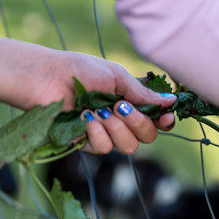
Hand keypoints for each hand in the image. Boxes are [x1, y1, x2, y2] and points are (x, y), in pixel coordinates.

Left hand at [0, 37, 175, 153]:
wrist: (47, 78)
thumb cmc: (81, 71)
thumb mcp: (117, 77)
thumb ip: (143, 93)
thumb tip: (171, 101)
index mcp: (132, 102)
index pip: (157, 120)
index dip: (164, 121)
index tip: (165, 117)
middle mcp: (121, 120)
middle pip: (147, 137)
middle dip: (138, 123)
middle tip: (120, 106)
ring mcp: (105, 133)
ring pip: (128, 146)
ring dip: (116, 128)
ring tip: (99, 111)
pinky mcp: (85, 142)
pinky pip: (103, 148)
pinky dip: (97, 133)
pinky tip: (86, 118)